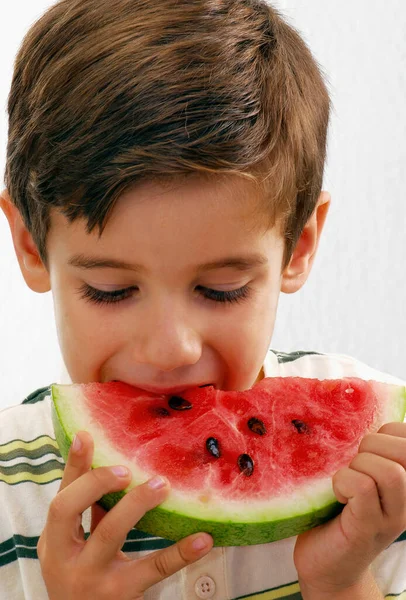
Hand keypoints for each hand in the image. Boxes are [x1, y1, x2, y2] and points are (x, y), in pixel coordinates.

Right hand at [37, 431, 212, 598]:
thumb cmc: (83, 575)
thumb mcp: (76, 546)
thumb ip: (90, 511)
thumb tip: (114, 464)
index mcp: (53, 540)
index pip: (60, 494)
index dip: (73, 465)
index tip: (86, 435)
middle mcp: (64, 557)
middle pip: (68, 510)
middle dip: (96, 482)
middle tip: (127, 468)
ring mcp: (90, 576)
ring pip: (109, 533)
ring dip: (136, 504)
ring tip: (162, 485)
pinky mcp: (119, 594)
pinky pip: (154, 568)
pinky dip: (180, 552)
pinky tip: (203, 539)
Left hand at [294, 422, 405, 597]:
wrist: (327, 565)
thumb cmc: (338, 512)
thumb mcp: (359, 476)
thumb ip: (367, 453)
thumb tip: (355, 414)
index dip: (387, 432)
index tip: (366, 449)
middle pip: (404, 451)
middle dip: (372, 446)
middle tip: (354, 465)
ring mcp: (391, 517)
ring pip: (389, 471)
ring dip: (357, 467)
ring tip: (345, 482)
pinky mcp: (368, 528)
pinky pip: (363, 488)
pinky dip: (343, 482)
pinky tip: (337, 496)